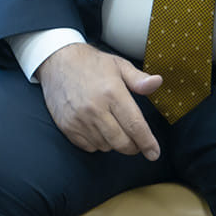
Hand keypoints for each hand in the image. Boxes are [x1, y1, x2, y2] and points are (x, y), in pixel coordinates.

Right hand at [34, 43, 161, 159]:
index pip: (135, 126)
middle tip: (137, 143)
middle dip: (133, 147)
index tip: (154, 153)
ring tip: (114, 129)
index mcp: (112, 93)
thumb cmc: (91, 64)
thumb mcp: (119, 65)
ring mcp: (79, 120)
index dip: (147, 143)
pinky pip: (89, 147)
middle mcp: (95, 109)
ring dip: (114, 144)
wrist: (57, 62)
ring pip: (106, 146)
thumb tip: (158, 82)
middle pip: (121, 142)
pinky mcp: (67, 127)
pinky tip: (98, 130)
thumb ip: (139, 79)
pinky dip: (98, 143)